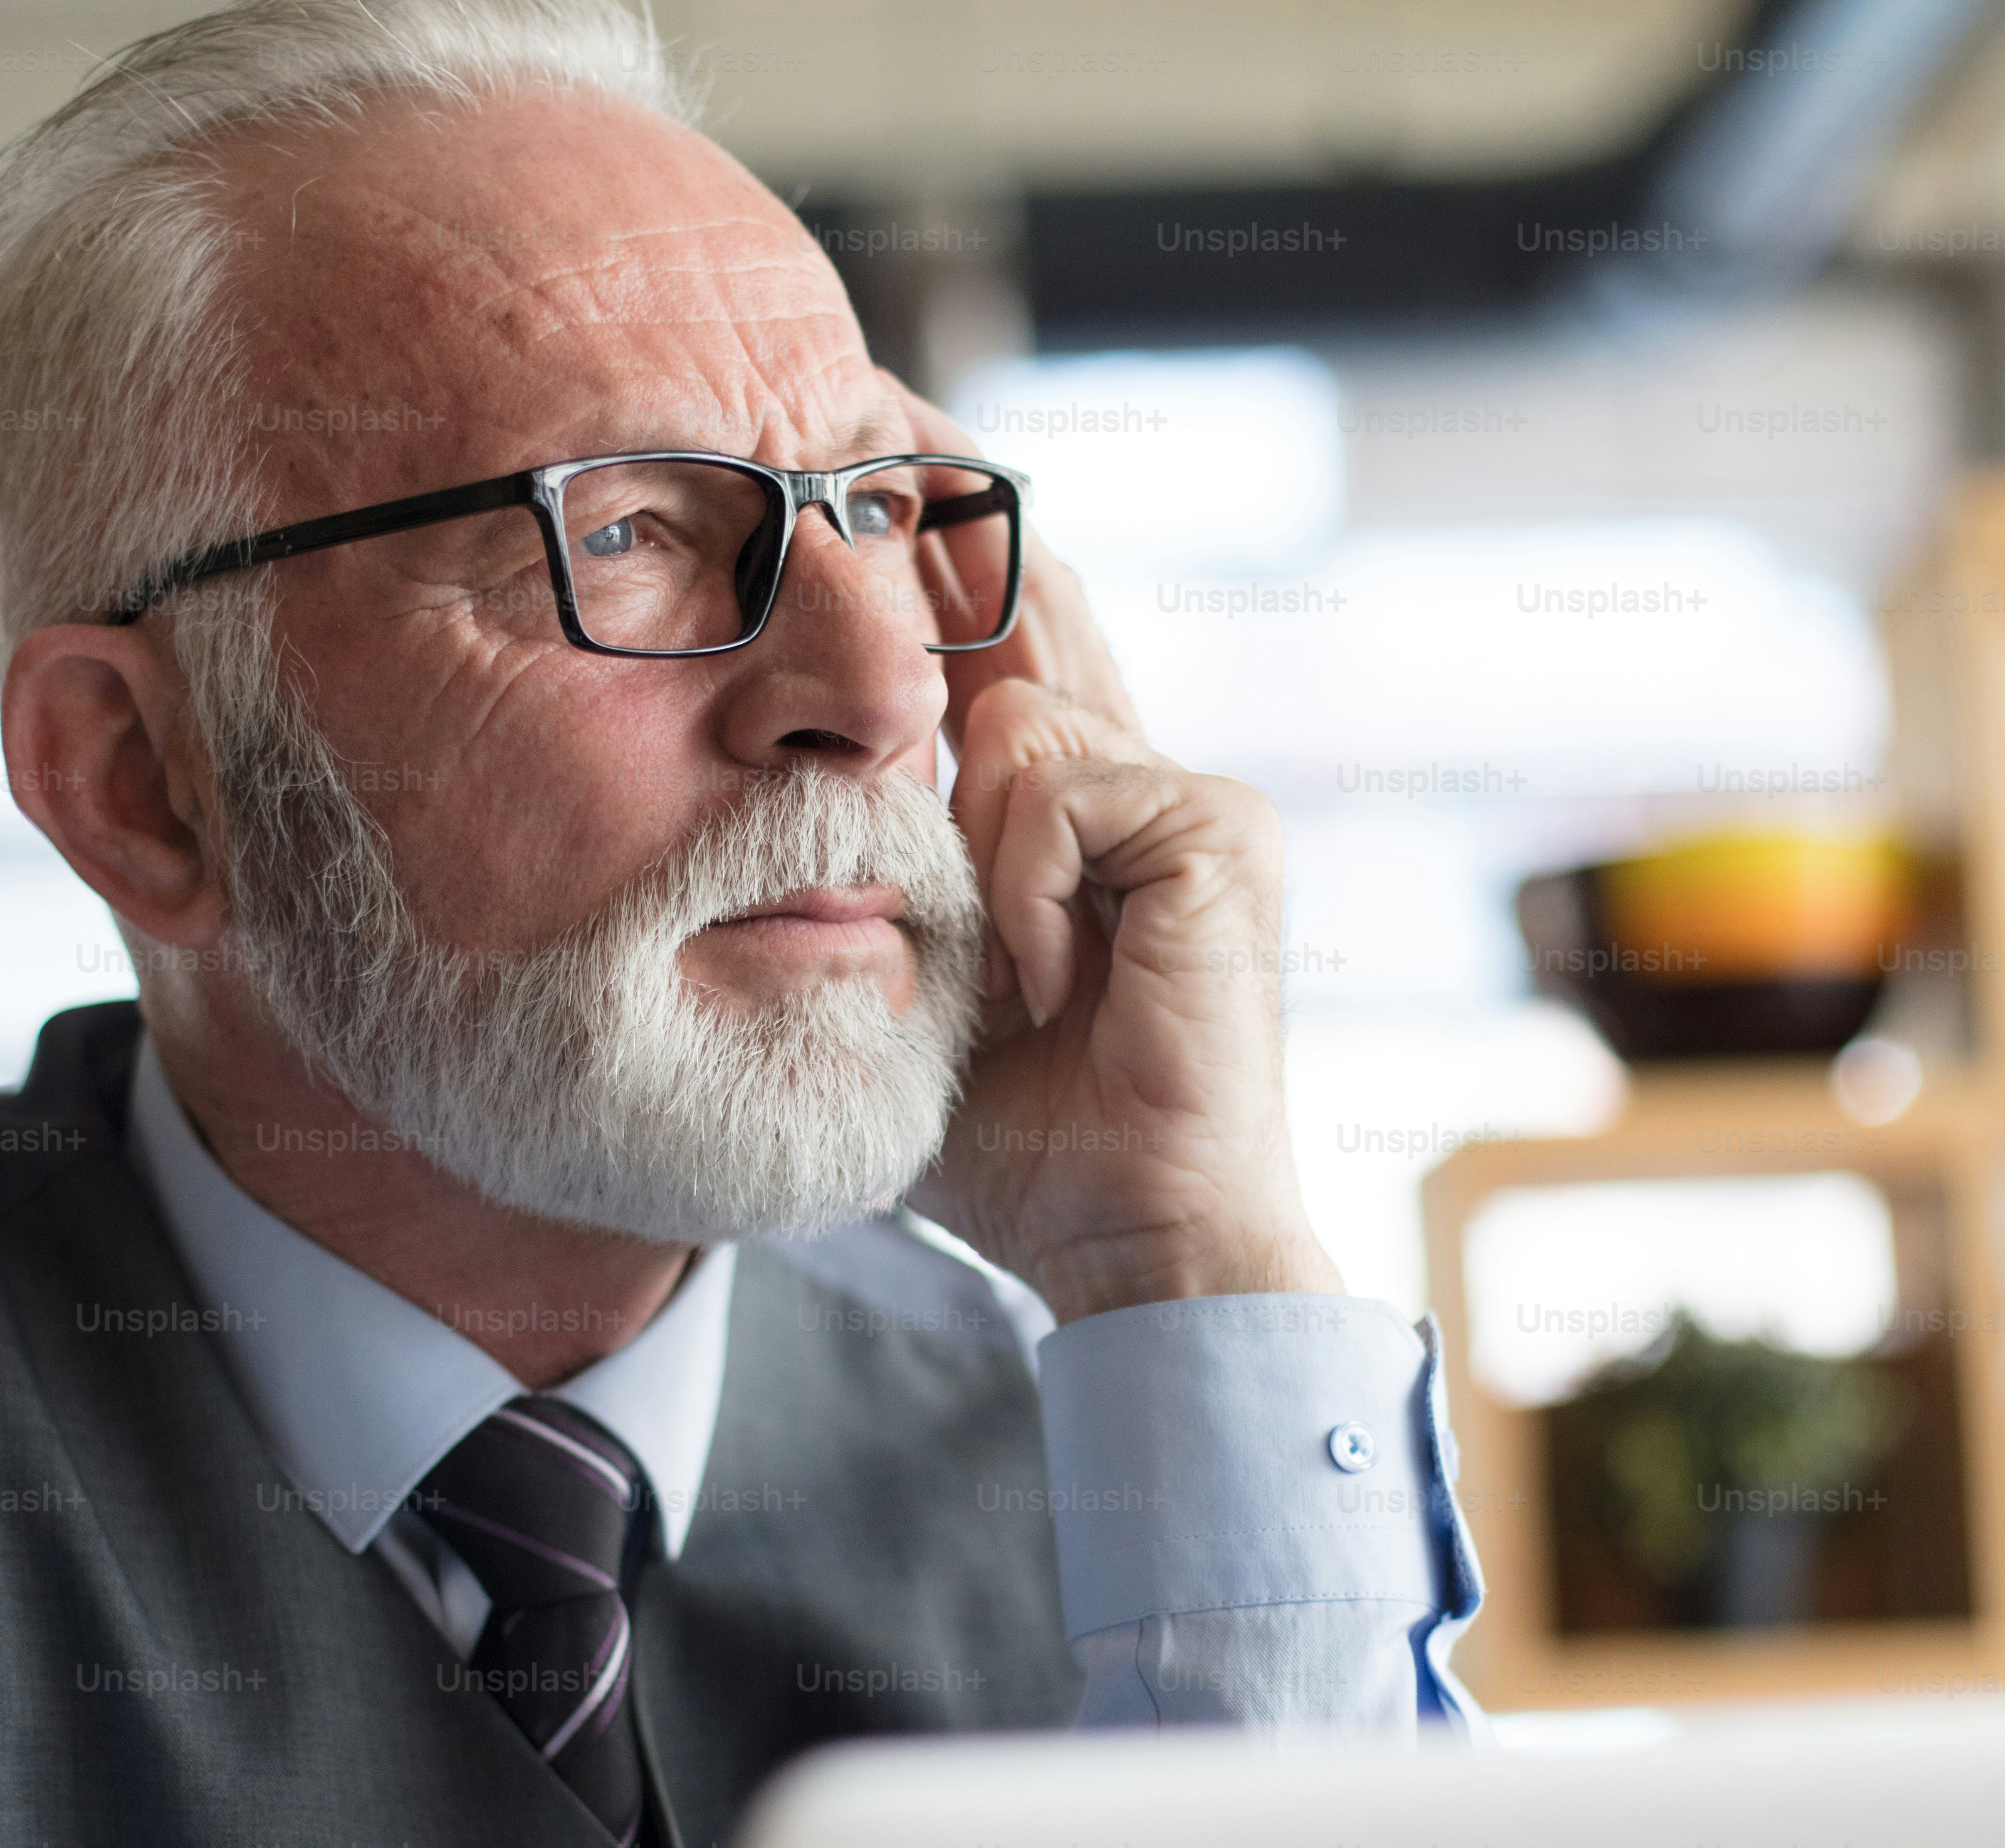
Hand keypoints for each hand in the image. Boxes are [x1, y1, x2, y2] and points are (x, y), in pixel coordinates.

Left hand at [889, 379, 1343, 1322]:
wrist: (1127, 1232)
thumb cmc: (1020, 1141)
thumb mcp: (917, 988)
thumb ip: (883, 886)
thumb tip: (787, 798)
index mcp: (1084, 813)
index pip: (1013, 636)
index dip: (948, 548)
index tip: (869, 458)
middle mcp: (1149, 777)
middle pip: (1026, 617)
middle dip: (942, 560)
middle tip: (859, 494)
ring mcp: (1194, 799)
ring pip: (1019, 723)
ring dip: (975, 853)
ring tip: (1011, 975)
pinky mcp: (1217, 827)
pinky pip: (1059, 790)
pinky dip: (1027, 893)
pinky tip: (1052, 984)